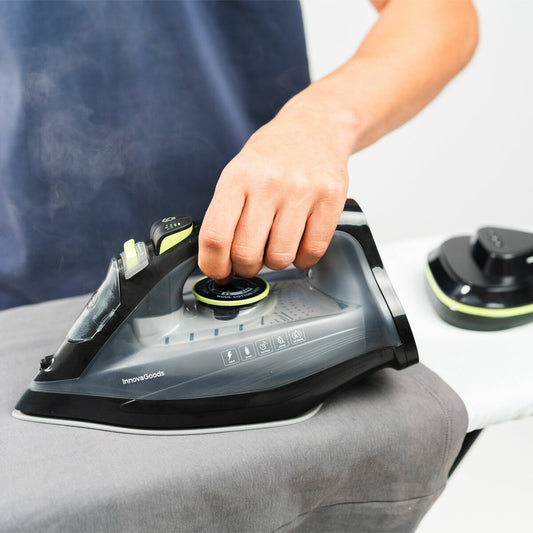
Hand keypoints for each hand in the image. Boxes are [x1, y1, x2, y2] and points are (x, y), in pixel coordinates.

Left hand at [198, 82, 355, 282]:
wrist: (315, 127)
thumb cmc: (272, 157)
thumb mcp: (237, 173)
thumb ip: (224, 214)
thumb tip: (216, 261)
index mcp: (237, 177)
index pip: (215, 236)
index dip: (213, 265)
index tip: (219, 273)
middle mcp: (268, 183)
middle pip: (247, 253)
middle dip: (245, 268)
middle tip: (249, 261)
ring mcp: (302, 191)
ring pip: (280, 257)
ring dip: (275, 262)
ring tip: (275, 244)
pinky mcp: (330, 200)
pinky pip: (312, 252)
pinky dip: (302, 259)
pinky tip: (298, 243)